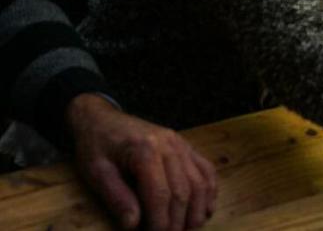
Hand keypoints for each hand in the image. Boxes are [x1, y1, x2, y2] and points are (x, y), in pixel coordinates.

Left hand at [67, 94, 217, 229]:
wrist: (102, 118)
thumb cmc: (96, 146)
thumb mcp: (97, 173)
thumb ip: (117, 198)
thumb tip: (133, 226)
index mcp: (145, 151)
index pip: (160, 194)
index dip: (161, 222)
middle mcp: (169, 145)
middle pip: (184, 190)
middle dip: (180, 220)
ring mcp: (181, 144)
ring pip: (200, 181)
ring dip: (198, 209)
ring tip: (191, 229)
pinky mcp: (186, 145)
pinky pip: (206, 168)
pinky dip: (210, 190)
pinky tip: (206, 208)